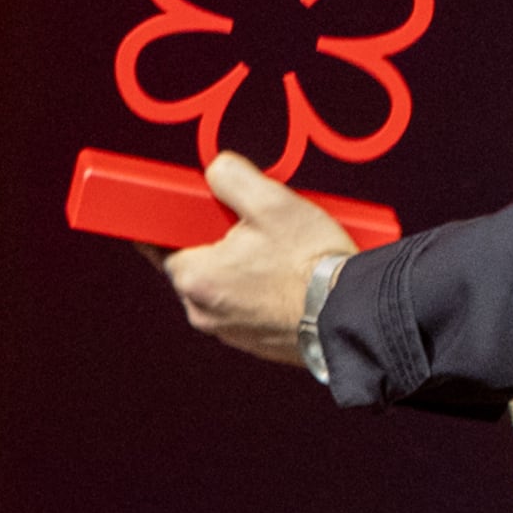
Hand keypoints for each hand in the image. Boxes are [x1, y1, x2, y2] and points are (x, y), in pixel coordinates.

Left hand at [155, 152, 354, 363]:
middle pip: (199, 263)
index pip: (162, 243)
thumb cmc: (311, 264)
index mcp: (195, 277)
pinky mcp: (254, 342)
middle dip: (222, 244)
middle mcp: (202, 310)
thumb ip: (232, 177)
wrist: (350, 312)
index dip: (180, 221)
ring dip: (245, 269)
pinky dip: (262, 292)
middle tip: (257, 229)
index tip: (193, 212)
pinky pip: (247, 307)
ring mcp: (228, 331)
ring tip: (283, 254)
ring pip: (225, 287)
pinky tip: (291, 277)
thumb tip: (217, 169)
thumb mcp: (272, 202)